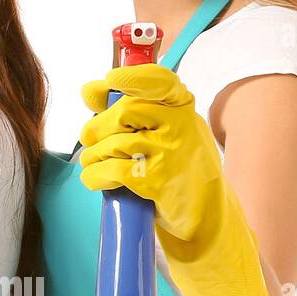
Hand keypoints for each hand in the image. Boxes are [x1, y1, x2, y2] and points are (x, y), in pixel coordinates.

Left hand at [77, 62, 270, 295]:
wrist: (207, 218)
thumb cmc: (180, 169)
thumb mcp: (169, 131)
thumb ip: (133, 108)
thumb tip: (90, 91)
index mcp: (182, 108)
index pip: (156, 79)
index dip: (127, 77)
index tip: (106, 82)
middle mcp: (179, 126)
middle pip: (124, 111)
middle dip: (97, 125)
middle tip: (89, 139)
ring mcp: (169, 153)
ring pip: (114, 142)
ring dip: (93, 154)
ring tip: (92, 163)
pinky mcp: (157, 182)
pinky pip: (113, 170)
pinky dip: (96, 175)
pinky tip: (95, 180)